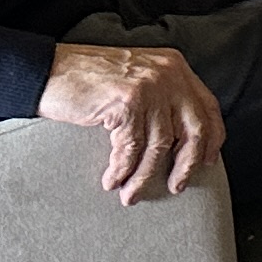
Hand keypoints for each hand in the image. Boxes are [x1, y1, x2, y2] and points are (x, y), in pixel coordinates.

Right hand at [37, 41, 221, 201]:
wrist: (48, 70)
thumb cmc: (88, 79)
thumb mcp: (138, 78)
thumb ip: (162, 97)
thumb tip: (181, 140)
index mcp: (176, 67)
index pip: (208, 107)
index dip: (212, 138)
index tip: (209, 162)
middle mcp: (169, 75)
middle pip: (194, 129)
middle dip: (187, 164)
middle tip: (176, 187)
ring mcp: (149, 88)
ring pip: (160, 144)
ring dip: (144, 175)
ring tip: (130, 194)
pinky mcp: (126, 103)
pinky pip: (131, 147)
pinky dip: (122, 169)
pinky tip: (112, 180)